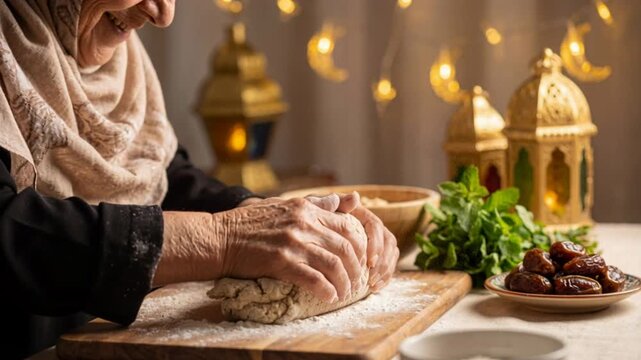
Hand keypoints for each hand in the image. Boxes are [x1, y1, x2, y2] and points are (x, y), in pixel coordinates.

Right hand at [220, 197, 367, 301]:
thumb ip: (317, 203)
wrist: (220, 238)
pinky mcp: (281, 262)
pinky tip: (329, 297)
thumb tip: (347, 199)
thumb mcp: (285, 204)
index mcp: (306, 209)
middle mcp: (303, 223)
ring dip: (344, 283)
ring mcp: (292, 243)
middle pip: (345, 247)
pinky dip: (326, 290)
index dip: (360, 246)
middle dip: (356, 268)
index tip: (362, 260)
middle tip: (357, 282)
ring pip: (333, 264)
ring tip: (345, 293)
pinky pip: (313, 279)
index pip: (346, 226)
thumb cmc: (250, 222)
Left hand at [307, 192, 398, 291]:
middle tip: (371, 276)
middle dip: (383, 260)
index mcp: (361, 215)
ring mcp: (375, 242)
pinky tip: (374, 288)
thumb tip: (355, 196)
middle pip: (388, 241)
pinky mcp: (375, 257)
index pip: (376, 226)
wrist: (303, 235)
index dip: (376, 243)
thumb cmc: (309, 221)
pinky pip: (388, 266)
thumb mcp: (317, 211)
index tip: (369, 260)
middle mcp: (372, 227)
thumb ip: (333, 204)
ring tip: (372, 284)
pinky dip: (384, 277)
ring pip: (391, 253)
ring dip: (385, 270)